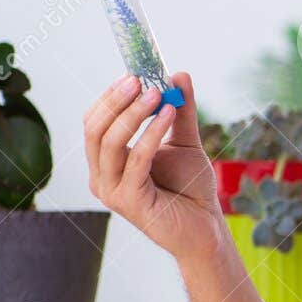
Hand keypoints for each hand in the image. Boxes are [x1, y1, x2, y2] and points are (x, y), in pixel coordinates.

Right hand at [84, 72, 222, 264]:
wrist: (206, 227)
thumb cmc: (191, 189)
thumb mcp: (185, 143)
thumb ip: (181, 112)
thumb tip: (179, 74)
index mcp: (107, 162)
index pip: (95, 122)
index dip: (110, 97)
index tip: (133, 74)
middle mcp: (102, 176)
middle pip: (95, 130)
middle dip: (116, 101)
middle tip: (139, 79)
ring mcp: (112, 191)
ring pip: (111, 143)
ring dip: (134, 114)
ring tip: (158, 94)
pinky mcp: (129, 202)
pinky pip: (137, 160)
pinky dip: (152, 134)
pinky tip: (169, 115)